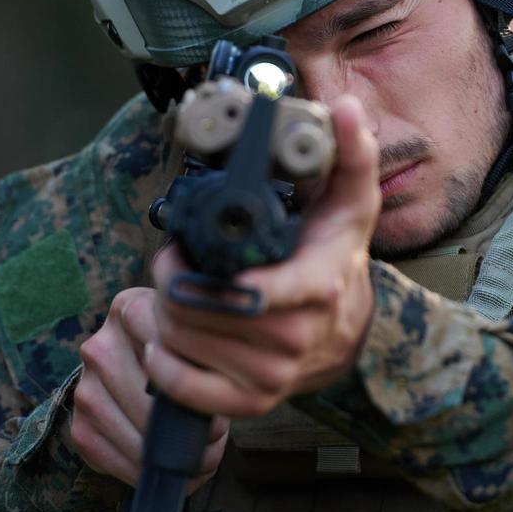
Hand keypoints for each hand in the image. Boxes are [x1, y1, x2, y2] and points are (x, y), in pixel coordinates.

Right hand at [69, 287, 229, 489]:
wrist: (136, 367)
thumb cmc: (179, 351)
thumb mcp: (192, 337)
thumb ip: (200, 356)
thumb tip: (212, 414)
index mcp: (130, 309)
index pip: (163, 339)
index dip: (193, 374)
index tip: (213, 392)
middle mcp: (99, 345)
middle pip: (147, 398)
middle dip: (186, 428)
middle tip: (215, 438)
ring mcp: (84, 387)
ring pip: (133, 433)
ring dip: (171, 456)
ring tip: (200, 457)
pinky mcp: (79, 426)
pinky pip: (114, 459)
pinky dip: (146, 471)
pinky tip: (168, 466)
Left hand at [145, 94, 379, 418]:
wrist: (346, 330)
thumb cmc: (335, 256)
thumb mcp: (351, 201)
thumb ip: (351, 153)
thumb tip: (347, 109)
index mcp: (319, 284)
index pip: (266, 293)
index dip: (224, 284)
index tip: (197, 261)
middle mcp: (298, 336)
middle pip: (201, 311)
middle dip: (171, 278)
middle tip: (174, 259)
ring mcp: (274, 373)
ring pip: (183, 343)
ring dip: (161, 313)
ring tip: (175, 290)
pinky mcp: (251, 403)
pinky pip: (182, 388)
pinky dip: (162, 361)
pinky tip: (171, 338)